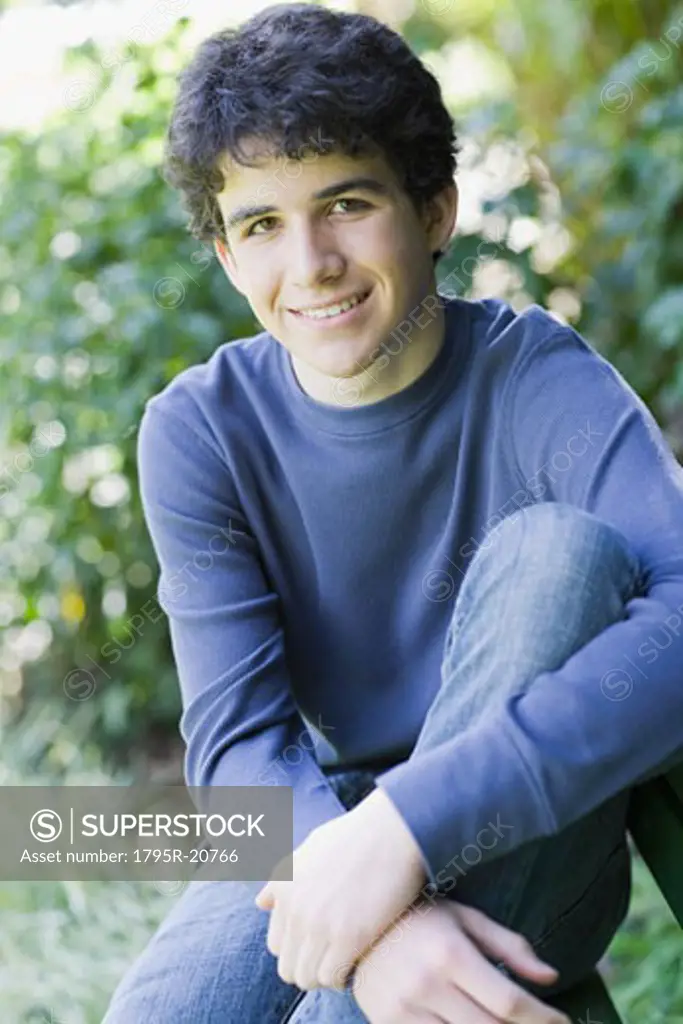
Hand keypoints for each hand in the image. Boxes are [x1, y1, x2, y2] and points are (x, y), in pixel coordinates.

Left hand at [254, 786, 426, 989]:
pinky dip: (343, 977)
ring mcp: (319, 924)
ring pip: (308, 978)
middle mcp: (295, 908)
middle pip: (288, 968)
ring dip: (326, 975)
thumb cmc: (357, 835)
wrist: (392, 829)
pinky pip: (332, 977)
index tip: (320, 944)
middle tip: (335, 956)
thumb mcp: (309, 848)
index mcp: (284, 886)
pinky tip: (357, 960)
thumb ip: (283, 879)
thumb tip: (260, 903)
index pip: (276, 944)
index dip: (299, 949)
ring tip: (347, 959)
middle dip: (310, 967)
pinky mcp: (348, 936)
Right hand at [350, 897, 570, 1023]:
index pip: (508, 1001)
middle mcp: (426, 984)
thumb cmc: (421, 916)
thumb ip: (509, 946)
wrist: (355, 924)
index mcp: (450, 953)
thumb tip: (551, 977)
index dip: (542, 1018)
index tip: (563, 1021)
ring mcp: (404, 1009)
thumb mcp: (466, 918)